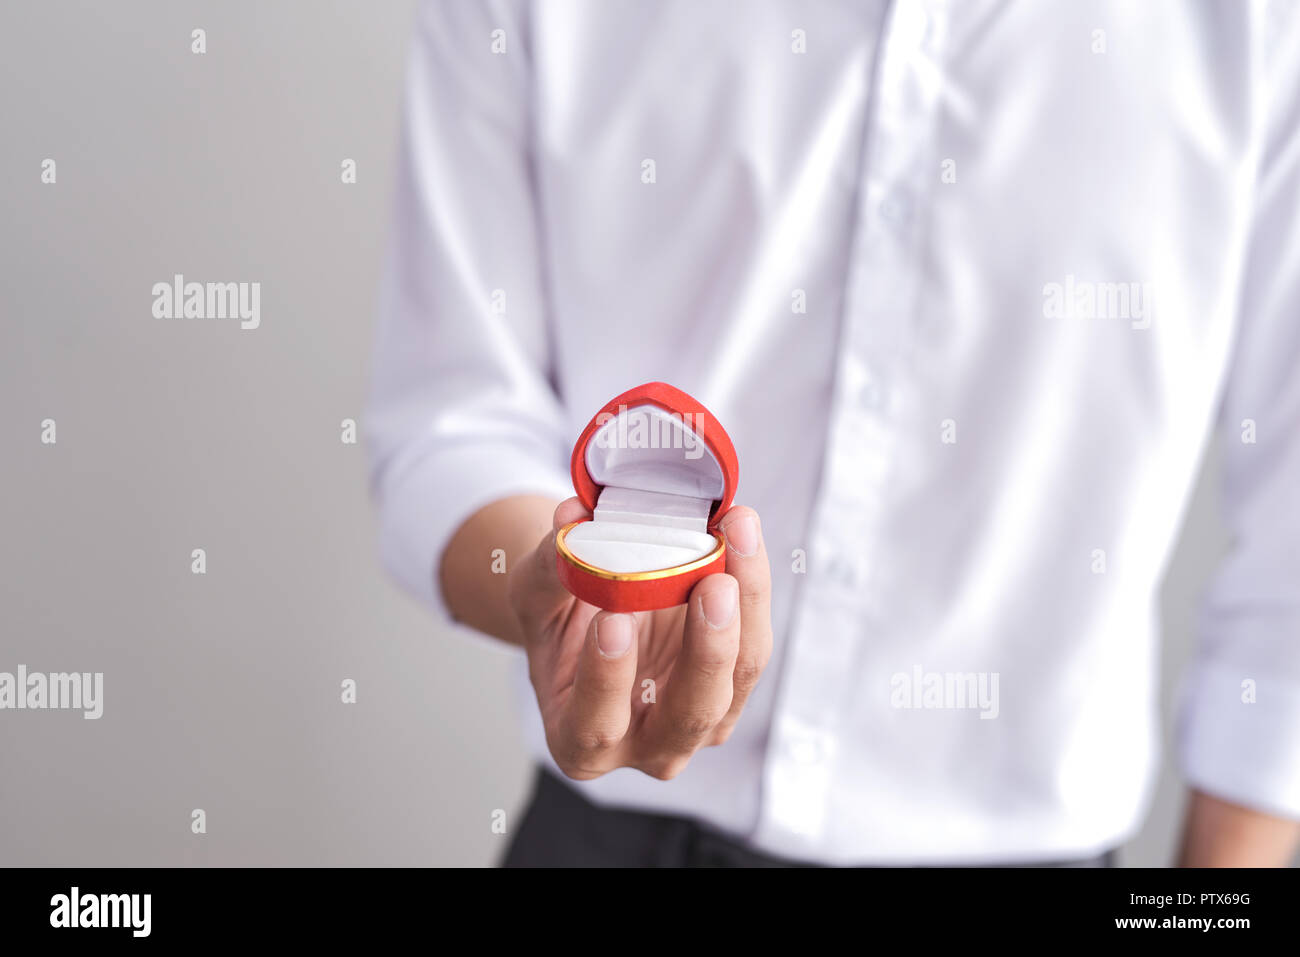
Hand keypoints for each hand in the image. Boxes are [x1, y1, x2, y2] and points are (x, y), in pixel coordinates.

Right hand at [507, 497, 772, 780]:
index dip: (606, 679)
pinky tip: (742, 535)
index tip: (612, 620)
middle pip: (691, 712)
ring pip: (739, 675)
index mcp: (581, 744)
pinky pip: (754, 640)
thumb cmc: (561, 624)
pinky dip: (754, 585)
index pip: (595, 726)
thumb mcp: (536, 600)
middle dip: (709, 650)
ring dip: (748, 605)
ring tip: (737, 536)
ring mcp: (701, 721)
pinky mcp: (736, 683)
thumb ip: (547, 568)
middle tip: (713, 585)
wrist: (596, 619)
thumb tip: (569, 518)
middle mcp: (649, 747)